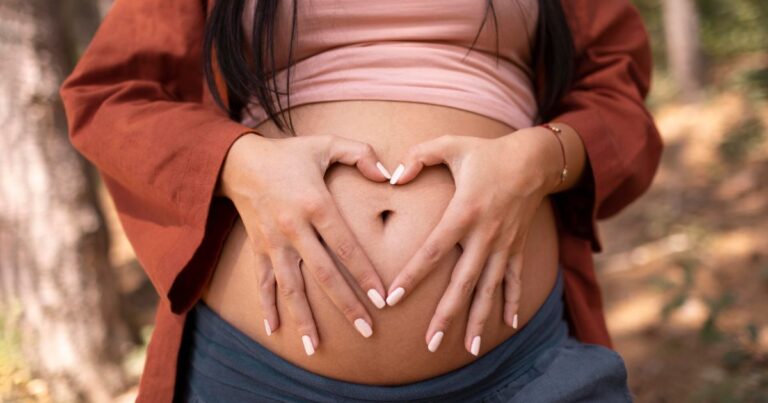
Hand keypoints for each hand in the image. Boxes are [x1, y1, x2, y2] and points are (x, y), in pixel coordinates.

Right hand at [218, 133, 390, 354]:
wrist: (240, 161)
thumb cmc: (290, 154)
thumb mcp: (326, 144)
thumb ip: (360, 154)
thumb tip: (390, 176)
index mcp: (315, 204)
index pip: (345, 247)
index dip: (365, 274)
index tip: (383, 299)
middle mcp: (293, 228)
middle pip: (323, 275)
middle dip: (346, 305)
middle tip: (366, 331)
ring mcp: (273, 242)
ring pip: (290, 287)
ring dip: (303, 317)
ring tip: (315, 347)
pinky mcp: (258, 248)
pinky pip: (262, 282)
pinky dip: (267, 306)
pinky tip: (274, 330)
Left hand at [384, 127, 561, 355]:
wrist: (534, 160)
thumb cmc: (487, 153)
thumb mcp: (451, 145)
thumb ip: (418, 156)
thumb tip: (392, 176)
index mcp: (464, 212)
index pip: (432, 251)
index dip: (412, 276)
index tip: (393, 298)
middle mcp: (485, 235)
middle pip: (462, 282)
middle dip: (446, 314)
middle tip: (430, 343)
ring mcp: (504, 245)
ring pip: (488, 289)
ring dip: (478, 319)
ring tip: (467, 349)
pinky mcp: (517, 248)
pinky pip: (514, 281)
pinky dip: (511, 303)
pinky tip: (506, 327)